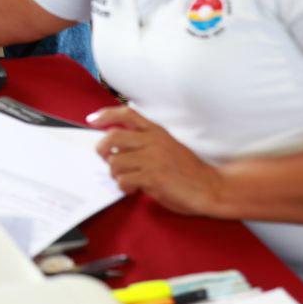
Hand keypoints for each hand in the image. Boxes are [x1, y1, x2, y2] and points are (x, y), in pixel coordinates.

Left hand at [90, 106, 226, 216]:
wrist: (210, 187)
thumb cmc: (187, 170)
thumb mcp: (167, 146)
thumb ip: (145, 143)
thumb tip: (115, 147)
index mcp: (157, 131)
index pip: (127, 114)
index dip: (106, 115)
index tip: (92, 120)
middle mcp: (153, 141)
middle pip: (113, 136)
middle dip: (101, 148)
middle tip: (104, 158)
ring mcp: (153, 159)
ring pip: (115, 161)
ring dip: (114, 173)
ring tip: (126, 179)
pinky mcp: (153, 177)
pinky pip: (124, 180)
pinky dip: (123, 186)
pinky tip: (133, 189)